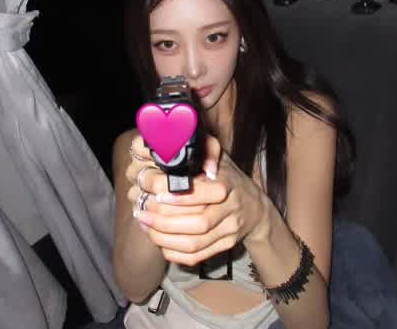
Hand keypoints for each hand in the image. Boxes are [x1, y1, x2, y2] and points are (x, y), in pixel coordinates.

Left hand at [133, 135, 269, 265]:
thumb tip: (173, 139)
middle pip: (196, 223)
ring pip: (193, 243)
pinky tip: (159, 241)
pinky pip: (195, 257)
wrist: (255, 208)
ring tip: (145, 225)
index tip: (153, 191)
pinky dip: (173, 252)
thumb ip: (200, 149)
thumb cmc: (228, 177)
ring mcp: (229, 232)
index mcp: (226, 185)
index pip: (198, 195)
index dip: (173, 196)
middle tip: (141, 211)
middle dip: (162, 220)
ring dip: (163, 238)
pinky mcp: (224, 247)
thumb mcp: (218, 158)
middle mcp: (231, 210)